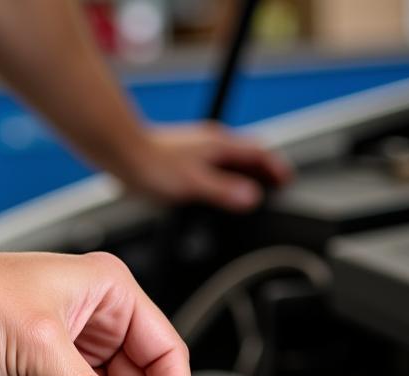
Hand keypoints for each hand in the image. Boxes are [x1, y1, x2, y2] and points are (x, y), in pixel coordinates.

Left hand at [114, 122, 291, 211]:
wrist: (122, 152)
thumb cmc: (152, 165)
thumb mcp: (193, 183)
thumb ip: (223, 190)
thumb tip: (250, 198)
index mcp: (219, 146)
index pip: (258, 153)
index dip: (275, 167)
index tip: (286, 180)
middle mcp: (210, 143)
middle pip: (246, 155)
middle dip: (263, 170)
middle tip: (275, 187)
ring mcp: (197, 149)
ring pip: (229, 159)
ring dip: (242, 172)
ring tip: (250, 192)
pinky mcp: (182, 157)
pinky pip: (212, 165)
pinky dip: (223, 176)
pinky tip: (214, 191)